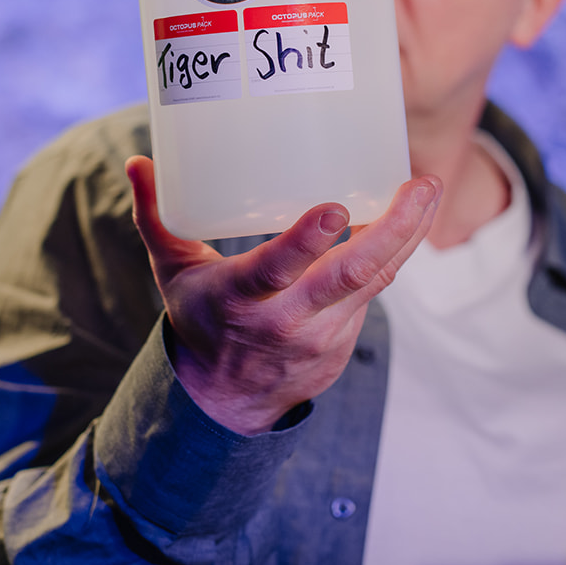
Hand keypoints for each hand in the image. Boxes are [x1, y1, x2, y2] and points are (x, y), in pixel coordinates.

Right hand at [125, 157, 441, 434]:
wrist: (224, 402)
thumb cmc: (201, 317)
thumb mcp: (172, 271)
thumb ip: (156, 216)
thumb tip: (137, 161)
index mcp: (241, 299)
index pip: (276, 271)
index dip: (305, 243)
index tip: (336, 209)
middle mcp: (286, 321)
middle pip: (349, 276)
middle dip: (393, 230)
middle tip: (420, 184)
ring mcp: (321, 336)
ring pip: (374, 282)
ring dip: (407, 236)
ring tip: (428, 190)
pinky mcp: (344, 343)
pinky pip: (374, 292)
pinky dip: (393, 255)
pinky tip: (412, 216)